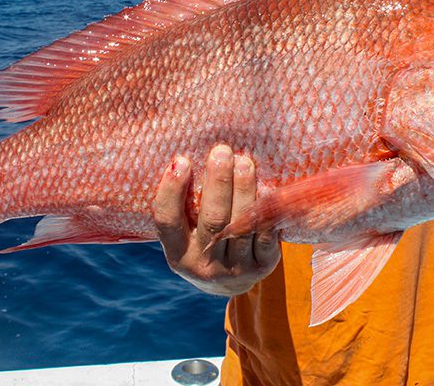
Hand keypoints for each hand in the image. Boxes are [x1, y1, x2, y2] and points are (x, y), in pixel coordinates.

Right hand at [152, 144, 280, 295]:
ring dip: (244, 189)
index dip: (172, 191)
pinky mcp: (261, 267)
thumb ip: (184, 204)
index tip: (181, 160)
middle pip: (212, 220)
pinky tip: (265, 187)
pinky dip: (264, 209)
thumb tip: (185, 157)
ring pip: (241, 225)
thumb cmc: (201, 239)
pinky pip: (265, 234)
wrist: (229, 280)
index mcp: (177, 255)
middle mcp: (204, 266)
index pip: (168, 221)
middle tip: (222, 152)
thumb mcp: (185, 231)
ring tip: (244, 162)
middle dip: (218, 182)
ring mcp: (235, 269)